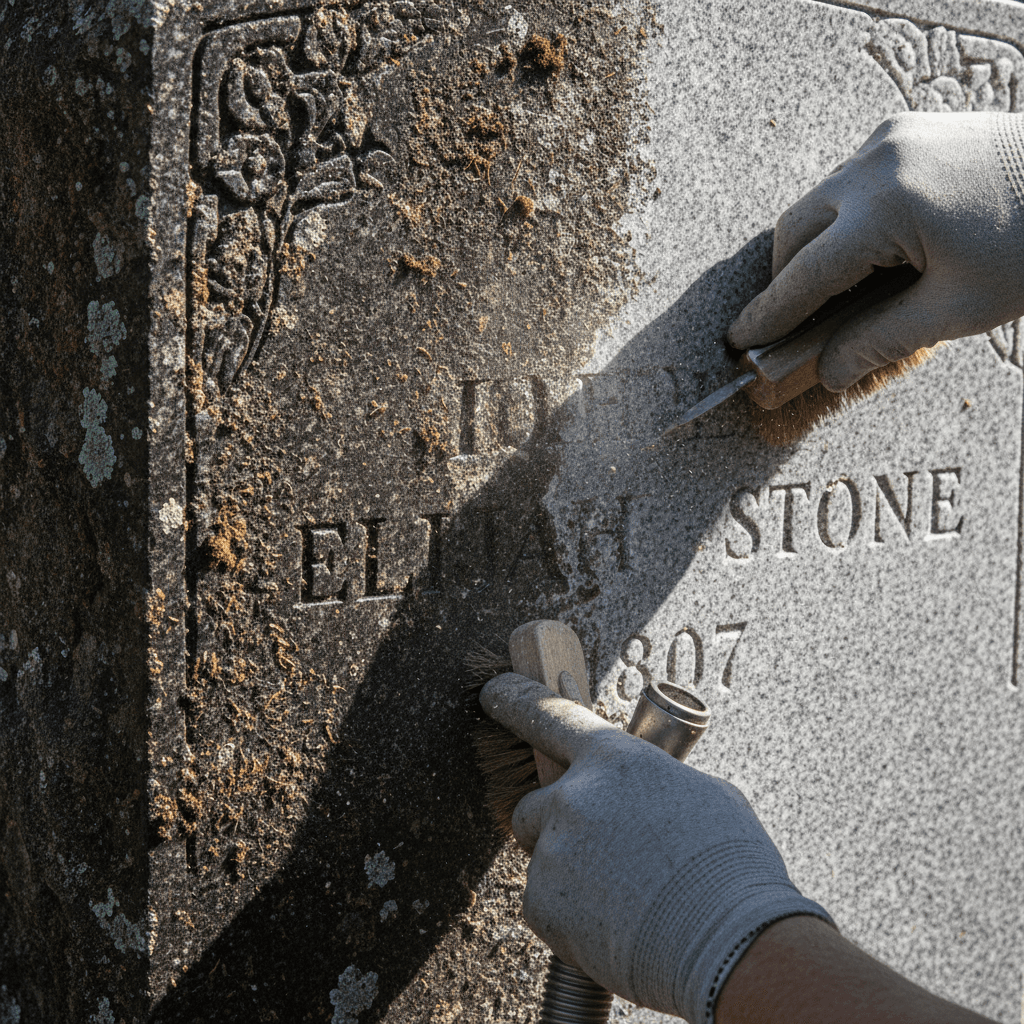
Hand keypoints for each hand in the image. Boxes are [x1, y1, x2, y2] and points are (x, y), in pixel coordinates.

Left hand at [479, 673, 831, 1022]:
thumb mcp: (706, 797)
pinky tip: (616, 925)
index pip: (551, 717)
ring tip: (625, 899)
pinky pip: (546, 903)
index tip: (495, 691)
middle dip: (555, 825)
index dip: (518, 700)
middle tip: (599, 853)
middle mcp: (573, 797)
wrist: (731, 944)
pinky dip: (571, 916)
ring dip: (570, 874)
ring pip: (545, 858)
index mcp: (614, 760)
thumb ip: (655, 785)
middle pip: (536, 804)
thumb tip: (645, 796)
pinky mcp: (542, 903)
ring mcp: (553, 850)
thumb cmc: (731, 868)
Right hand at [728, 112, 1023, 390]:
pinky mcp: (904, 129)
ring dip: (815, 248)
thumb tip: (829, 372)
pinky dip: (843, 219)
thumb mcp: (957, 308)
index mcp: (886, 208)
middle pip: (795, 231)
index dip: (769, 314)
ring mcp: (889, 139)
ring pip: (817, 203)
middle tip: (796, 324)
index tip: (740, 340)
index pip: (804, 275)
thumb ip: (879, 342)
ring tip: (843, 290)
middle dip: (787, 280)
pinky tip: (872, 249)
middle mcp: (876, 163)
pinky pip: (848, 181)